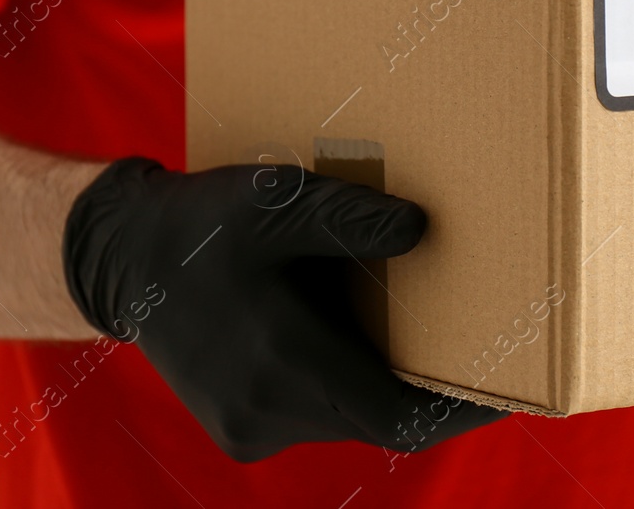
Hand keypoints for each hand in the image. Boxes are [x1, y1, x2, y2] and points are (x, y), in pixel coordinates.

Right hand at [61, 157, 504, 460]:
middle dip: (430, 391)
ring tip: (418, 332)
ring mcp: (248, 428)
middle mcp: (265, 409)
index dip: (461, 411)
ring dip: (382, 385)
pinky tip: (350, 338)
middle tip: (482, 350)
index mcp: (281, 359)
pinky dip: (344, 387)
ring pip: (347, 421)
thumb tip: (423, 230)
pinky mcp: (239, 431)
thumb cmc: (208, 223)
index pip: (398, 418)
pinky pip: (314, 419)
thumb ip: (349, 217)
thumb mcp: (276, 202)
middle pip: (378, 419)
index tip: (508, 390)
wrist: (124, 258)